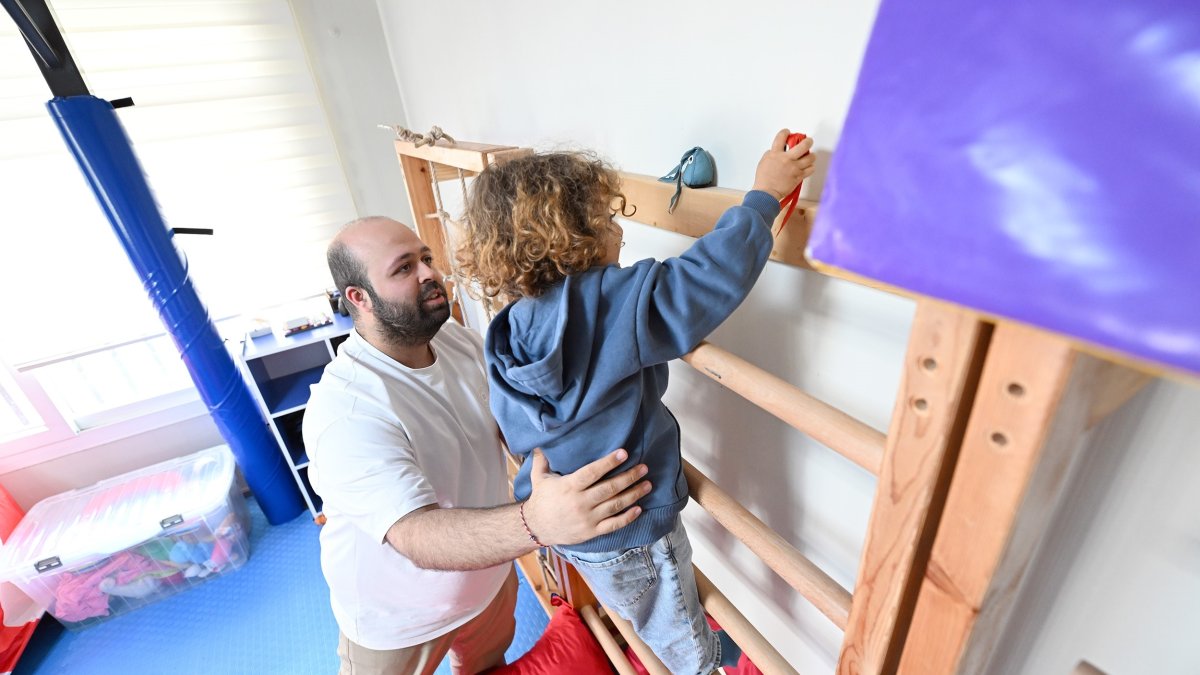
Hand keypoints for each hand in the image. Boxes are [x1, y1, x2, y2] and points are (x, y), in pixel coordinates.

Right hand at [524, 448, 650, 546]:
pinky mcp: (592, 531)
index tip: (624, 453)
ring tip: (647, 485)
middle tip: (644, 468)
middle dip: (629, 477)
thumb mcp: (539, 477)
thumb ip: (542, 459)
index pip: (592, 473)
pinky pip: (613, 525)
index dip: (608, 463)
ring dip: (634, 494)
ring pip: (615, 505)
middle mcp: (580, 503)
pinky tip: (639, 508)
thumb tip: (542, 441)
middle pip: (609, 489)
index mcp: (569, 487)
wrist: (537, 528)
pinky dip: (628, 517)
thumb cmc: (541, 499)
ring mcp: (587, 519)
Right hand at [751, 128, 815, 199]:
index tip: (788, 132)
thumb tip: (776, 151)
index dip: (786, 132)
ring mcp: (794, 168)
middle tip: (809, 141)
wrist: (766, 192)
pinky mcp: (799, 176)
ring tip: (810, 156)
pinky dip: (811, 167)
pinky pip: (810, 169)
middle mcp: (787, 159)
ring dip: (811, 156)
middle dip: (808, 141)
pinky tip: (808, 167)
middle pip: (803, 146)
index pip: (781, 137)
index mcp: (776, 154)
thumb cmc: (763, 180)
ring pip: (810, 158)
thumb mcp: (763, 162)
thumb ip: (771, 154)